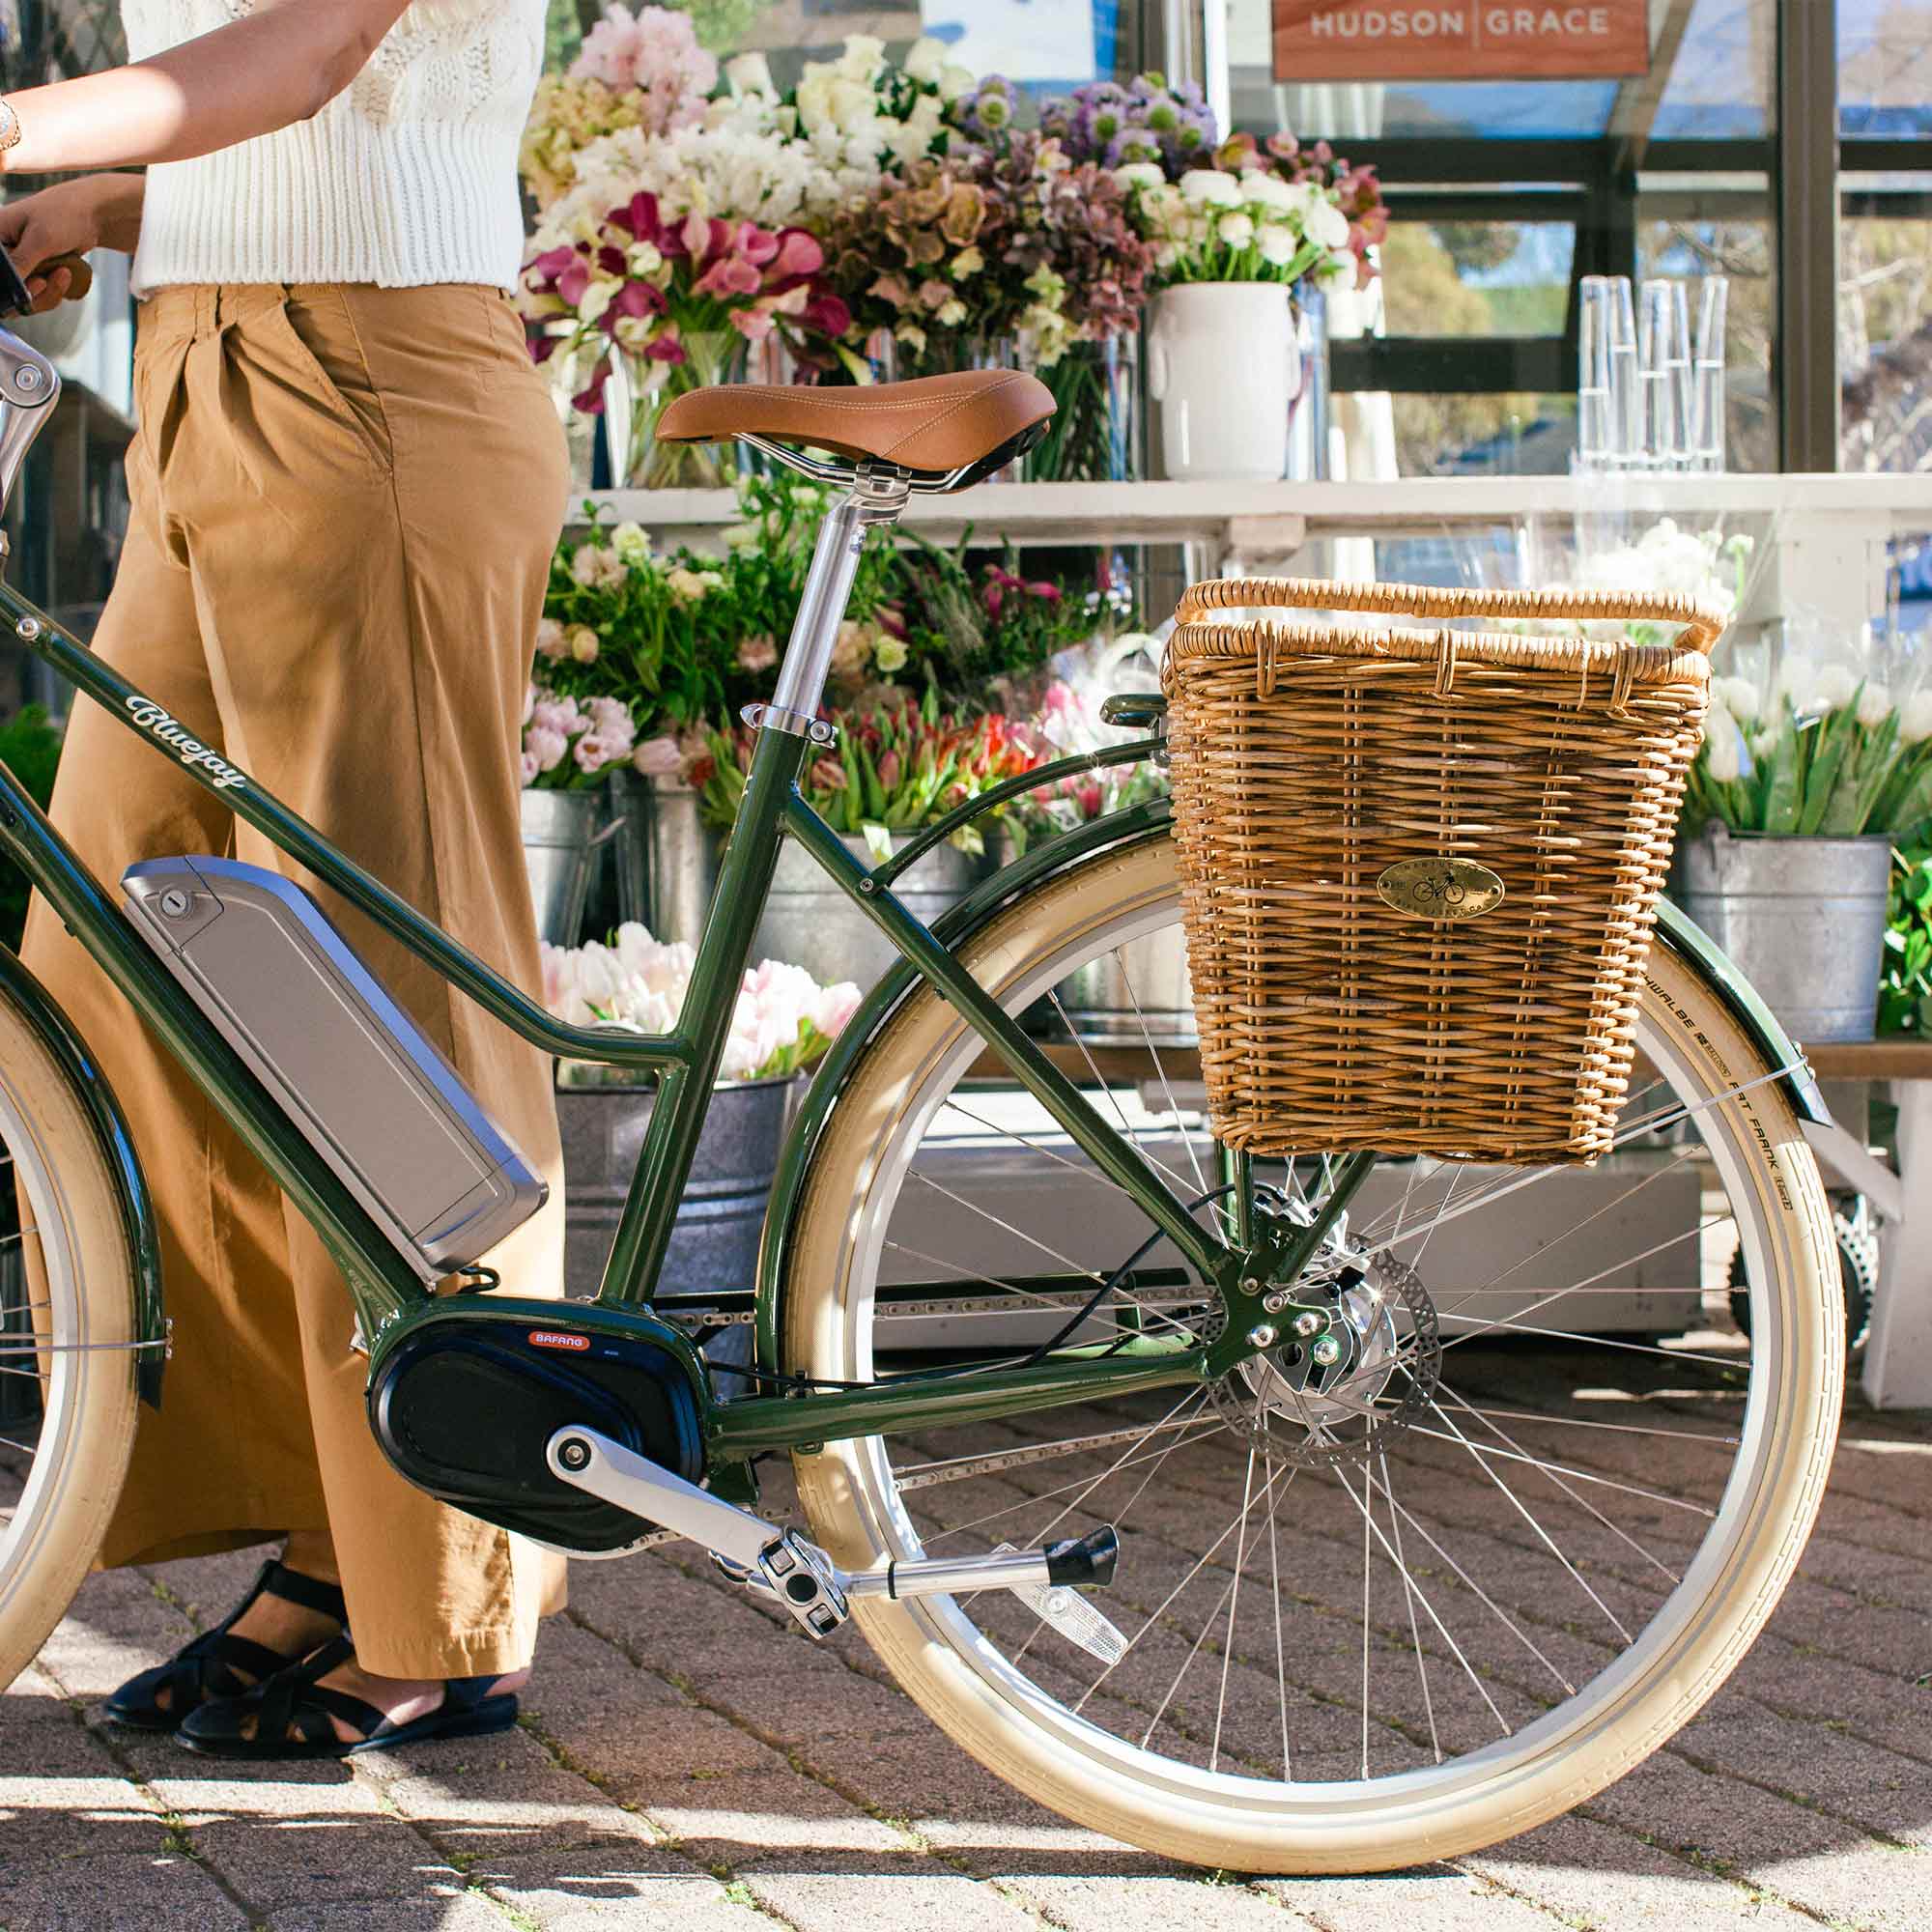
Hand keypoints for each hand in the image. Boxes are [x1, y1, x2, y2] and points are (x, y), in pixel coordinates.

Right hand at [0, 174, 140, 310]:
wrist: (91, 215)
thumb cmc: (63, 215)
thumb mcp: (41, 239)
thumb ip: (20, 262)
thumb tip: (9, 284)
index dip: (10, 285)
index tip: (35, 282)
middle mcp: (5, 252)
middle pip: (9, 290)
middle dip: (33, 291)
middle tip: (47, 280)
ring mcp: (21, 263)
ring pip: (28, 296)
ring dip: (49, 291)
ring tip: (64, 272)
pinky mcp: (37, 272)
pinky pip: (42, 294)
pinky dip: (56, 290)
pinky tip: (67, 274)